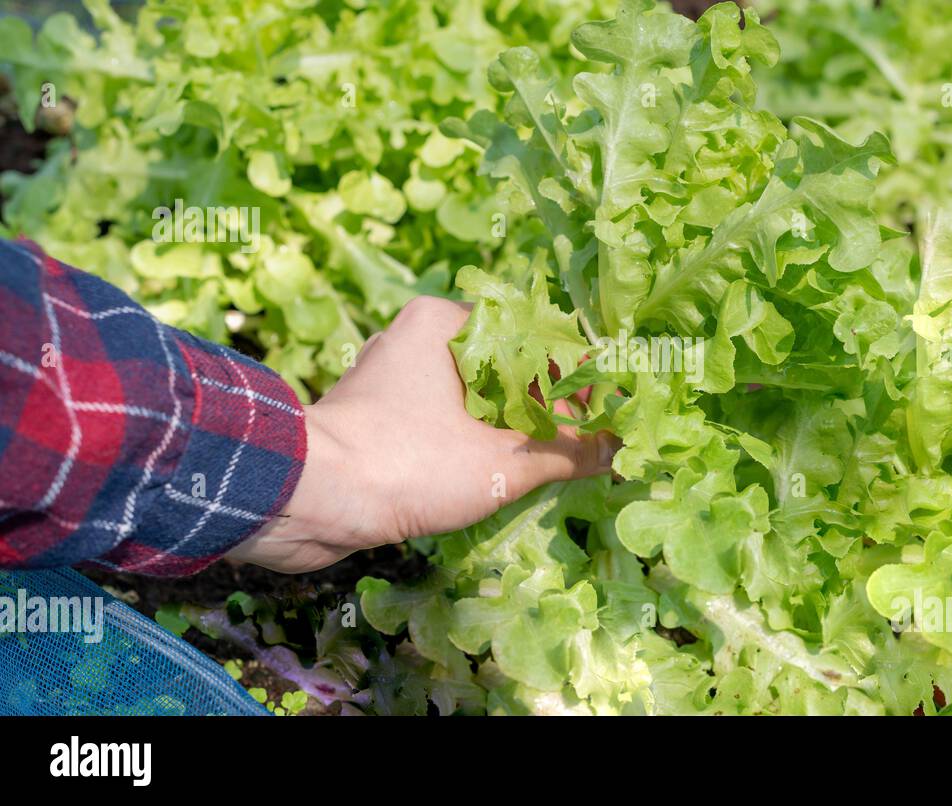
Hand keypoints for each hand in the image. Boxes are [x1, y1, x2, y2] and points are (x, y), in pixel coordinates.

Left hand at [226, 296, 614, 572]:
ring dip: (512, 429)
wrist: (306, 500)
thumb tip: (617, 450)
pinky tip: (499, 475)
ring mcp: (391, 378)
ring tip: (548, 463)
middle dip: (545, 408)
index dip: (575, 380)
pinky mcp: (375, 417)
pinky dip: (474, 443)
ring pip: (473, 398)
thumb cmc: (409, 464)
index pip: (533, 340)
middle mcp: (416, 337)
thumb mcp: (502, 464)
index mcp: (446, 323)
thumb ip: (567, 453)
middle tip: (581, 444)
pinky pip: (442, 421)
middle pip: (505, 368)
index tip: (604, 416)